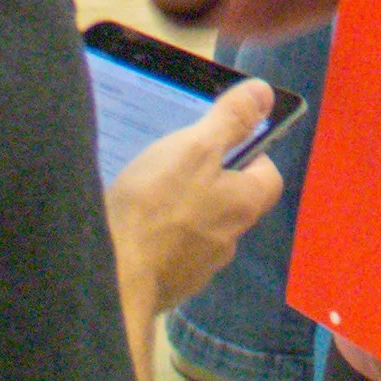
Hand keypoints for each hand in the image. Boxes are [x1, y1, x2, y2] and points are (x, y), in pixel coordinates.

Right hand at [105, 79, 282, 319]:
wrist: (113, 279)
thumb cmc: (156, 205)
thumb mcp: (195, 148)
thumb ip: (230, 120)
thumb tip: (265, 93)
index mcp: (244, 206)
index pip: (268, 175)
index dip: (251, 154)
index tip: (222, 141)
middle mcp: (230, 242)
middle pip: (232, 203)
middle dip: (210, 183)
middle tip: (176, 162)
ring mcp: (198, 270)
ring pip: (200, 231)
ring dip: (183, 214)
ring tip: (148, 194)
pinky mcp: (168, 287)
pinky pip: (170, 255)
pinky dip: (158, 240)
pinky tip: (132, 227)